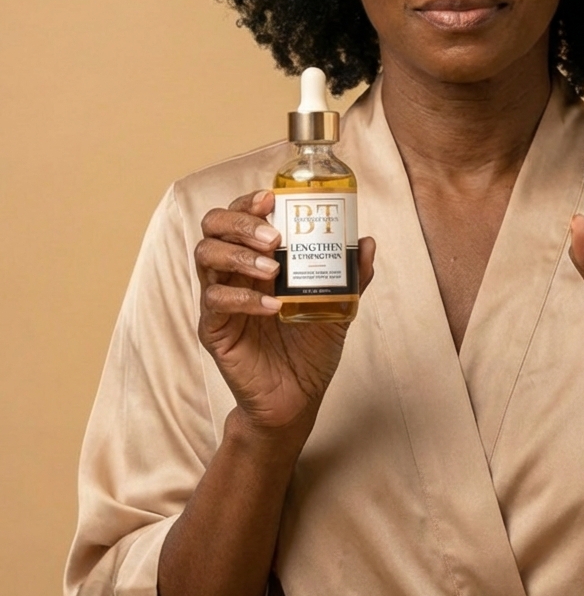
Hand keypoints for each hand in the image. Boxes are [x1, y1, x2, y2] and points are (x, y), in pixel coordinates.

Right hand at [196, 189, 374, 439]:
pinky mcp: (214, 330)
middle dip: (239, 222)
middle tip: (272, 234)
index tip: (271, 197)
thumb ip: (351, 276)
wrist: (298, 399)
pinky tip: (272, 307)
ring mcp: (220, 300)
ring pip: (206, 257)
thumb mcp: (339, 307)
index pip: (239, 217)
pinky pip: (215, 303)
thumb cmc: (311, 349)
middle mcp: (233, 274)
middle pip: (213, 228)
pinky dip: (244, 300)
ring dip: (239, 256)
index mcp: (257, 260)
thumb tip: (366, 242)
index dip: (248, 202)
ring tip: (273, 269)